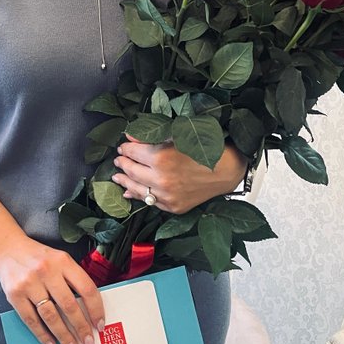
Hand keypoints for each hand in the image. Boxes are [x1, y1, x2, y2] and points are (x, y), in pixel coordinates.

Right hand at [0, 237, 104, 343]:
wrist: (7, 248)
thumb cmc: (37, 257)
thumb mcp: (59, 259)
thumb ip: (72, 279)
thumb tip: (88, 309)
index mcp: (63, 261)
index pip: (86, 288)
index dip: (96, 309)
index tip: (100, 324)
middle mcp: (47, 271)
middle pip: (69, 305)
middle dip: (81, 327)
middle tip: (88, 341)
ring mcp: (29, 283)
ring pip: (51, 316)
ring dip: (64, 335)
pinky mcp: (15, 295)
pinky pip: (31, 320)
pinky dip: (43, 335)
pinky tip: (51, 343)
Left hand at [112, 135, 247, 213]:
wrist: (226, 171)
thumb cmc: (204, 149)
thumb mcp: (176, 136)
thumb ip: (151, 137)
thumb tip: (130, 137)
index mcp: (162, 158)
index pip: (133, 152)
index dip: (126, 148)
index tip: (123, 146)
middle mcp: (162, 179)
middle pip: (132, 171)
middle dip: (123, 164)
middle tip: (118, 160)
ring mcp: (167, 196)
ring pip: (137, 190)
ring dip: (125, 182)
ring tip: (118, 177)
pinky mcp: (173, 207)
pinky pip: (150, 202)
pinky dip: (138, 197)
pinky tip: (130, 193)